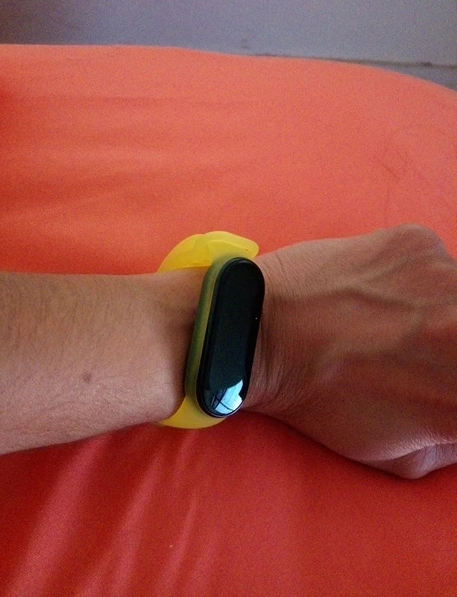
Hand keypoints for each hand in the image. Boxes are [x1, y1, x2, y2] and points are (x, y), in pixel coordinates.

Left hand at [252, 225, 456, 478]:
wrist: (262, 333)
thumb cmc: (322, 401)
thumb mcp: (402, 456)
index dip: (453, 378)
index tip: (442, 372)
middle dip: (450, 343)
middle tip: (421, 345)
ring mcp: (446, 277)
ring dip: (444, 307)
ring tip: (396, 320)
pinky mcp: (416, 242)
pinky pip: (437, 261)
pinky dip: (417, 278)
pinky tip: (377, 293)